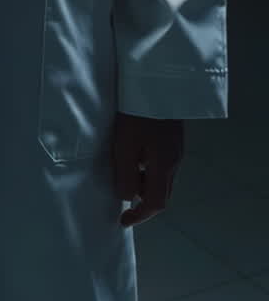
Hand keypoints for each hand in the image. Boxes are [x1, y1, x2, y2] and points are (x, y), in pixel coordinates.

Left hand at [112, 111, 183, 226]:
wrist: (155, 81)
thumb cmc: (136, 113)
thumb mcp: (124, 146)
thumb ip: (126, 175)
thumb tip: (127, 197)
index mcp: (164, 166)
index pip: (156, 204)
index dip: (140, 216)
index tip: (123, 220)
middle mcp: (175, 160)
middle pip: (162, 193)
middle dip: (142, 201)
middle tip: (123, 196)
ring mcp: (177, 148)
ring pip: (163, 178)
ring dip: (145, 183)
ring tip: (125, 171)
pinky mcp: (175, 136)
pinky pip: (163, 163)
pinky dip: (150, 168)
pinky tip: (136, 154)